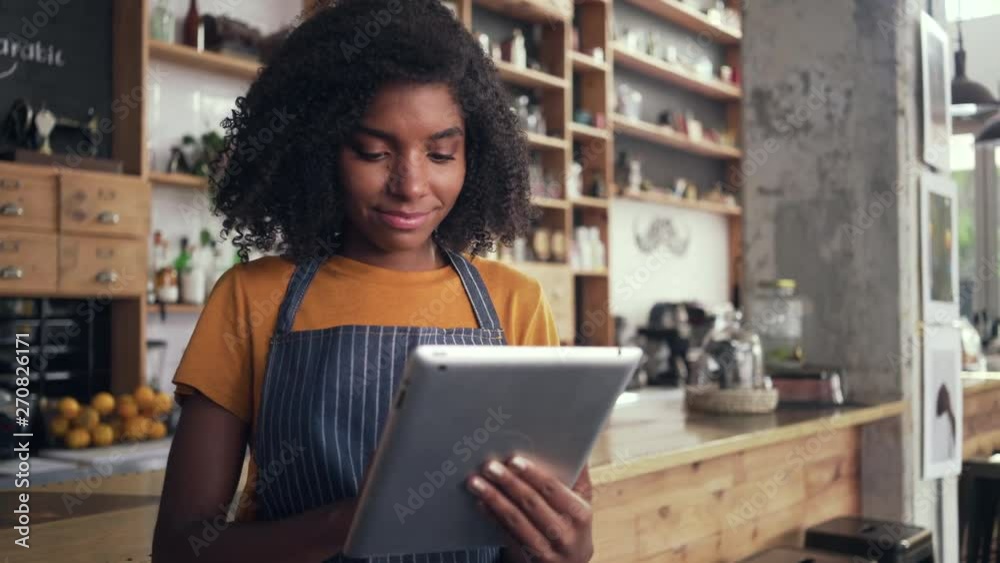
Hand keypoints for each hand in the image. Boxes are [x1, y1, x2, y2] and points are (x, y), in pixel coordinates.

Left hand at [467, 456, 593, 562]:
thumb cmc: (574, 527)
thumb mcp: (583, 504)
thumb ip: (579, 476)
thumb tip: (578, 445)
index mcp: (579, 514)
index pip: (553, 489)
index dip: (533, 474)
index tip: (514, 460)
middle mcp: (564, 534)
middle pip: (531, 503)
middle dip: (508, 482)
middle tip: (490, 466)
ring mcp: (546, 550)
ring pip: (515, 520)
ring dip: (494, 499)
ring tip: (477, 482)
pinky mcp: (528, 560)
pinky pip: (506, 535)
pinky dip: (492, 518)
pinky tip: (481, 503)